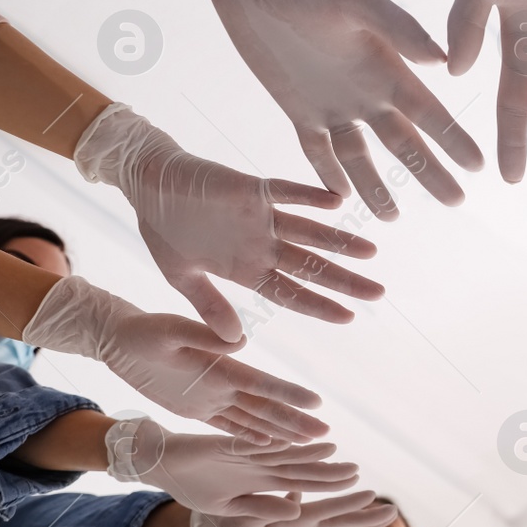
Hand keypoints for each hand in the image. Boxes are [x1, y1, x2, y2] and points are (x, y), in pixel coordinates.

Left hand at [22, 276, 324, 442]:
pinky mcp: (197, 406)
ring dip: (280, 430)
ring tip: (307, 442)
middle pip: (265, 405)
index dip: (288, 395)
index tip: (315, 403)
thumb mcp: (167, 331)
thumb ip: (202, 335)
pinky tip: (270, 445)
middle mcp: (223, 382)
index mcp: (219, 366)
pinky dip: (250, 436)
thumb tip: (240, 342)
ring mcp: (212, 395)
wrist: (119, 337)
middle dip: (295, 421)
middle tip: (325, 435)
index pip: (260, 384)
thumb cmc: (142, 331)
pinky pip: (228, 425)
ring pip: (253, 418)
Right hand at [76, 104, 382, 340]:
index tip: (350, 318)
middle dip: (344, 280)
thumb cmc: (164, 228)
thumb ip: (210, 305)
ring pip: (308, 231)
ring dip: (338, 241)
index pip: (291, 292)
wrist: (146, 183)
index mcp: (246, 268)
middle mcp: (261, 245)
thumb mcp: (182, 276)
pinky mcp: (251, 188)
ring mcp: (259, 217)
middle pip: (310, 266)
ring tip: (372, 252)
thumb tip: (234, 343)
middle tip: (379, 293)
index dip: (319, 305)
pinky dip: (309, 196)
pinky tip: (337, 202)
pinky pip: (285, 191)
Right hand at [106, 416, 356, 518]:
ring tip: (331, 449)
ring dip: (304, 452)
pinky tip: (288, 443)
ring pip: (281, 454)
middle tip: (356, 470)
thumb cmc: (196, 486)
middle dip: (326, 470)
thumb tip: (298, 512)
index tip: (352, 486)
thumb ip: (263, 508)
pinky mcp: (227, 446)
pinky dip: (268, 446)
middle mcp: (260, 465)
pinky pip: (250, 447)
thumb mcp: (231, 508)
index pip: (301, 483)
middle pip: (299, 467)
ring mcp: (246, 454)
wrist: (163, 465)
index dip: (325, 483)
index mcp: (262, 481)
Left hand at [162, 0, 482, 219]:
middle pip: (404, 142)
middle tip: (457, 203)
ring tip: (393, 219)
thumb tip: (442, 59)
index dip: (454, 141)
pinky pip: (316, 150)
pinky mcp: (296, 106)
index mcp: (386, 66)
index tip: (479, 166)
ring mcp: (331, 102)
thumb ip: (396, 26)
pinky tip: (341, 197)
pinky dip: (329, 173)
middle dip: (431, 172)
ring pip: (361, 156)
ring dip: (378, 186)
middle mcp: (366, 90)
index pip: (429, 113)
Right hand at [190, 491, 399, 526]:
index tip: (372, 493)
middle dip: (371, 516)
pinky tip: (369, 513)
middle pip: (346, 524)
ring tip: (391, 513)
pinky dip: (354, 522)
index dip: (351, 502)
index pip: (329, 511)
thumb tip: (294, 493)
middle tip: (395, 510)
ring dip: (369, 521)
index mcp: (296, 524)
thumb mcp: (244, 515)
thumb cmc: (234, 522)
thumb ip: (268, 505)